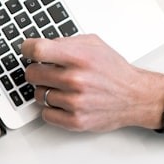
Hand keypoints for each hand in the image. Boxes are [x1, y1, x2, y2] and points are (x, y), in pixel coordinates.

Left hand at [22, 35, 163, 131]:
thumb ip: (66, 42)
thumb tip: (40, 45)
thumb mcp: (94, 44)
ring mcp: (75, 102)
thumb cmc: (114, 71)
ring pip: (38, 94)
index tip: (27, 50)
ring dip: (46, 90)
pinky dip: (51, 109)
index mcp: (79, 58)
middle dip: (37, 71)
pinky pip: (45, 114)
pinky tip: (63, 102)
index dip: (27, 49)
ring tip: (63, 87)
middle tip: (47, 71)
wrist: (135, 96)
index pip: (37, 50)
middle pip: (32, 74)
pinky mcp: (75, 121)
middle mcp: (76, 80)